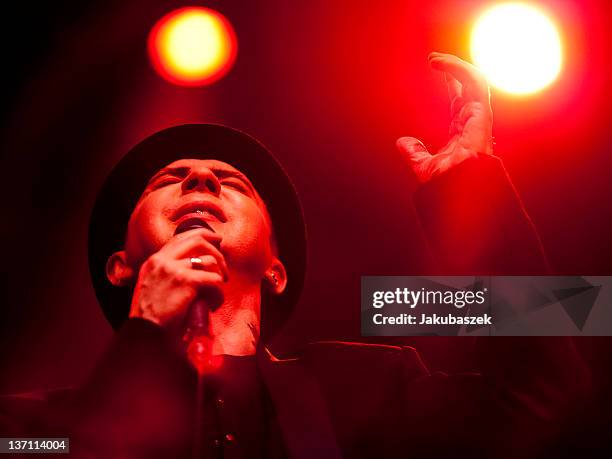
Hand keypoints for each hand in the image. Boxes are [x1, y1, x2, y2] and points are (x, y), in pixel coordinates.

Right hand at [129, 229, 228, 332]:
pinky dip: (218, 290)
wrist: (144, 330)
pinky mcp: (185, 281)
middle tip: (224, 261)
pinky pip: (213, 279)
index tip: (215, 239)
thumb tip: (189, 267)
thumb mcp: (150, 285)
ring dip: (220, 273)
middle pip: (196, 240)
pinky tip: (215, 299)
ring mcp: (174, 269)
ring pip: (209, 260)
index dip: (201, 235)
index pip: (179, 237)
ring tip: (220, 284)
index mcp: (154, 260)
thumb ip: (164, 273)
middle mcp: (162, 260)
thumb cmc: (149, 314)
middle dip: (216, 248)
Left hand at [397, 52, 492, 183]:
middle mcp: (473, 122)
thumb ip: (415, 153)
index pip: (459, 98)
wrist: (454, 191)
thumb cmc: (445, 184)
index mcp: (463, 131)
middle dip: (453, 68)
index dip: (451, 80)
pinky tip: (441, 64)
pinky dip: (459, 69)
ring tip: (434, 58)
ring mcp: (479, 117)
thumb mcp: (423, 165)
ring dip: (455, 65)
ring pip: (475, 80)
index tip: (437, 66)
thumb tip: (403, 143)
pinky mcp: (481, 113)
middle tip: (433, 58)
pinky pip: (476, 83)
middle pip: (468, 85)